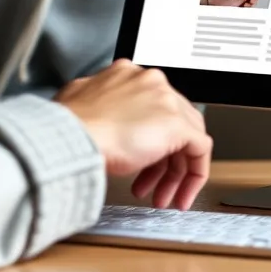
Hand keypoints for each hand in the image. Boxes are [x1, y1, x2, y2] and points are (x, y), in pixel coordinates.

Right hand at [57, 60, 212, 209]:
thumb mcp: (80, 104)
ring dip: (174, 173)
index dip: (148, 138)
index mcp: (127, 74)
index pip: (152, 106)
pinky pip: (200, 149)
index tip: (141, 159)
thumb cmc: (70, 126)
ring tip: (159, 197)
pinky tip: (180, 195)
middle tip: (152, 183)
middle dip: (162, 160)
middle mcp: (151, 82)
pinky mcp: (178, 124)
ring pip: (187, 136)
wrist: (74, 136)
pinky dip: (193, 175)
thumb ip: (97, 107)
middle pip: (171, 122)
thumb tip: (98, 121)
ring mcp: (167, 101)